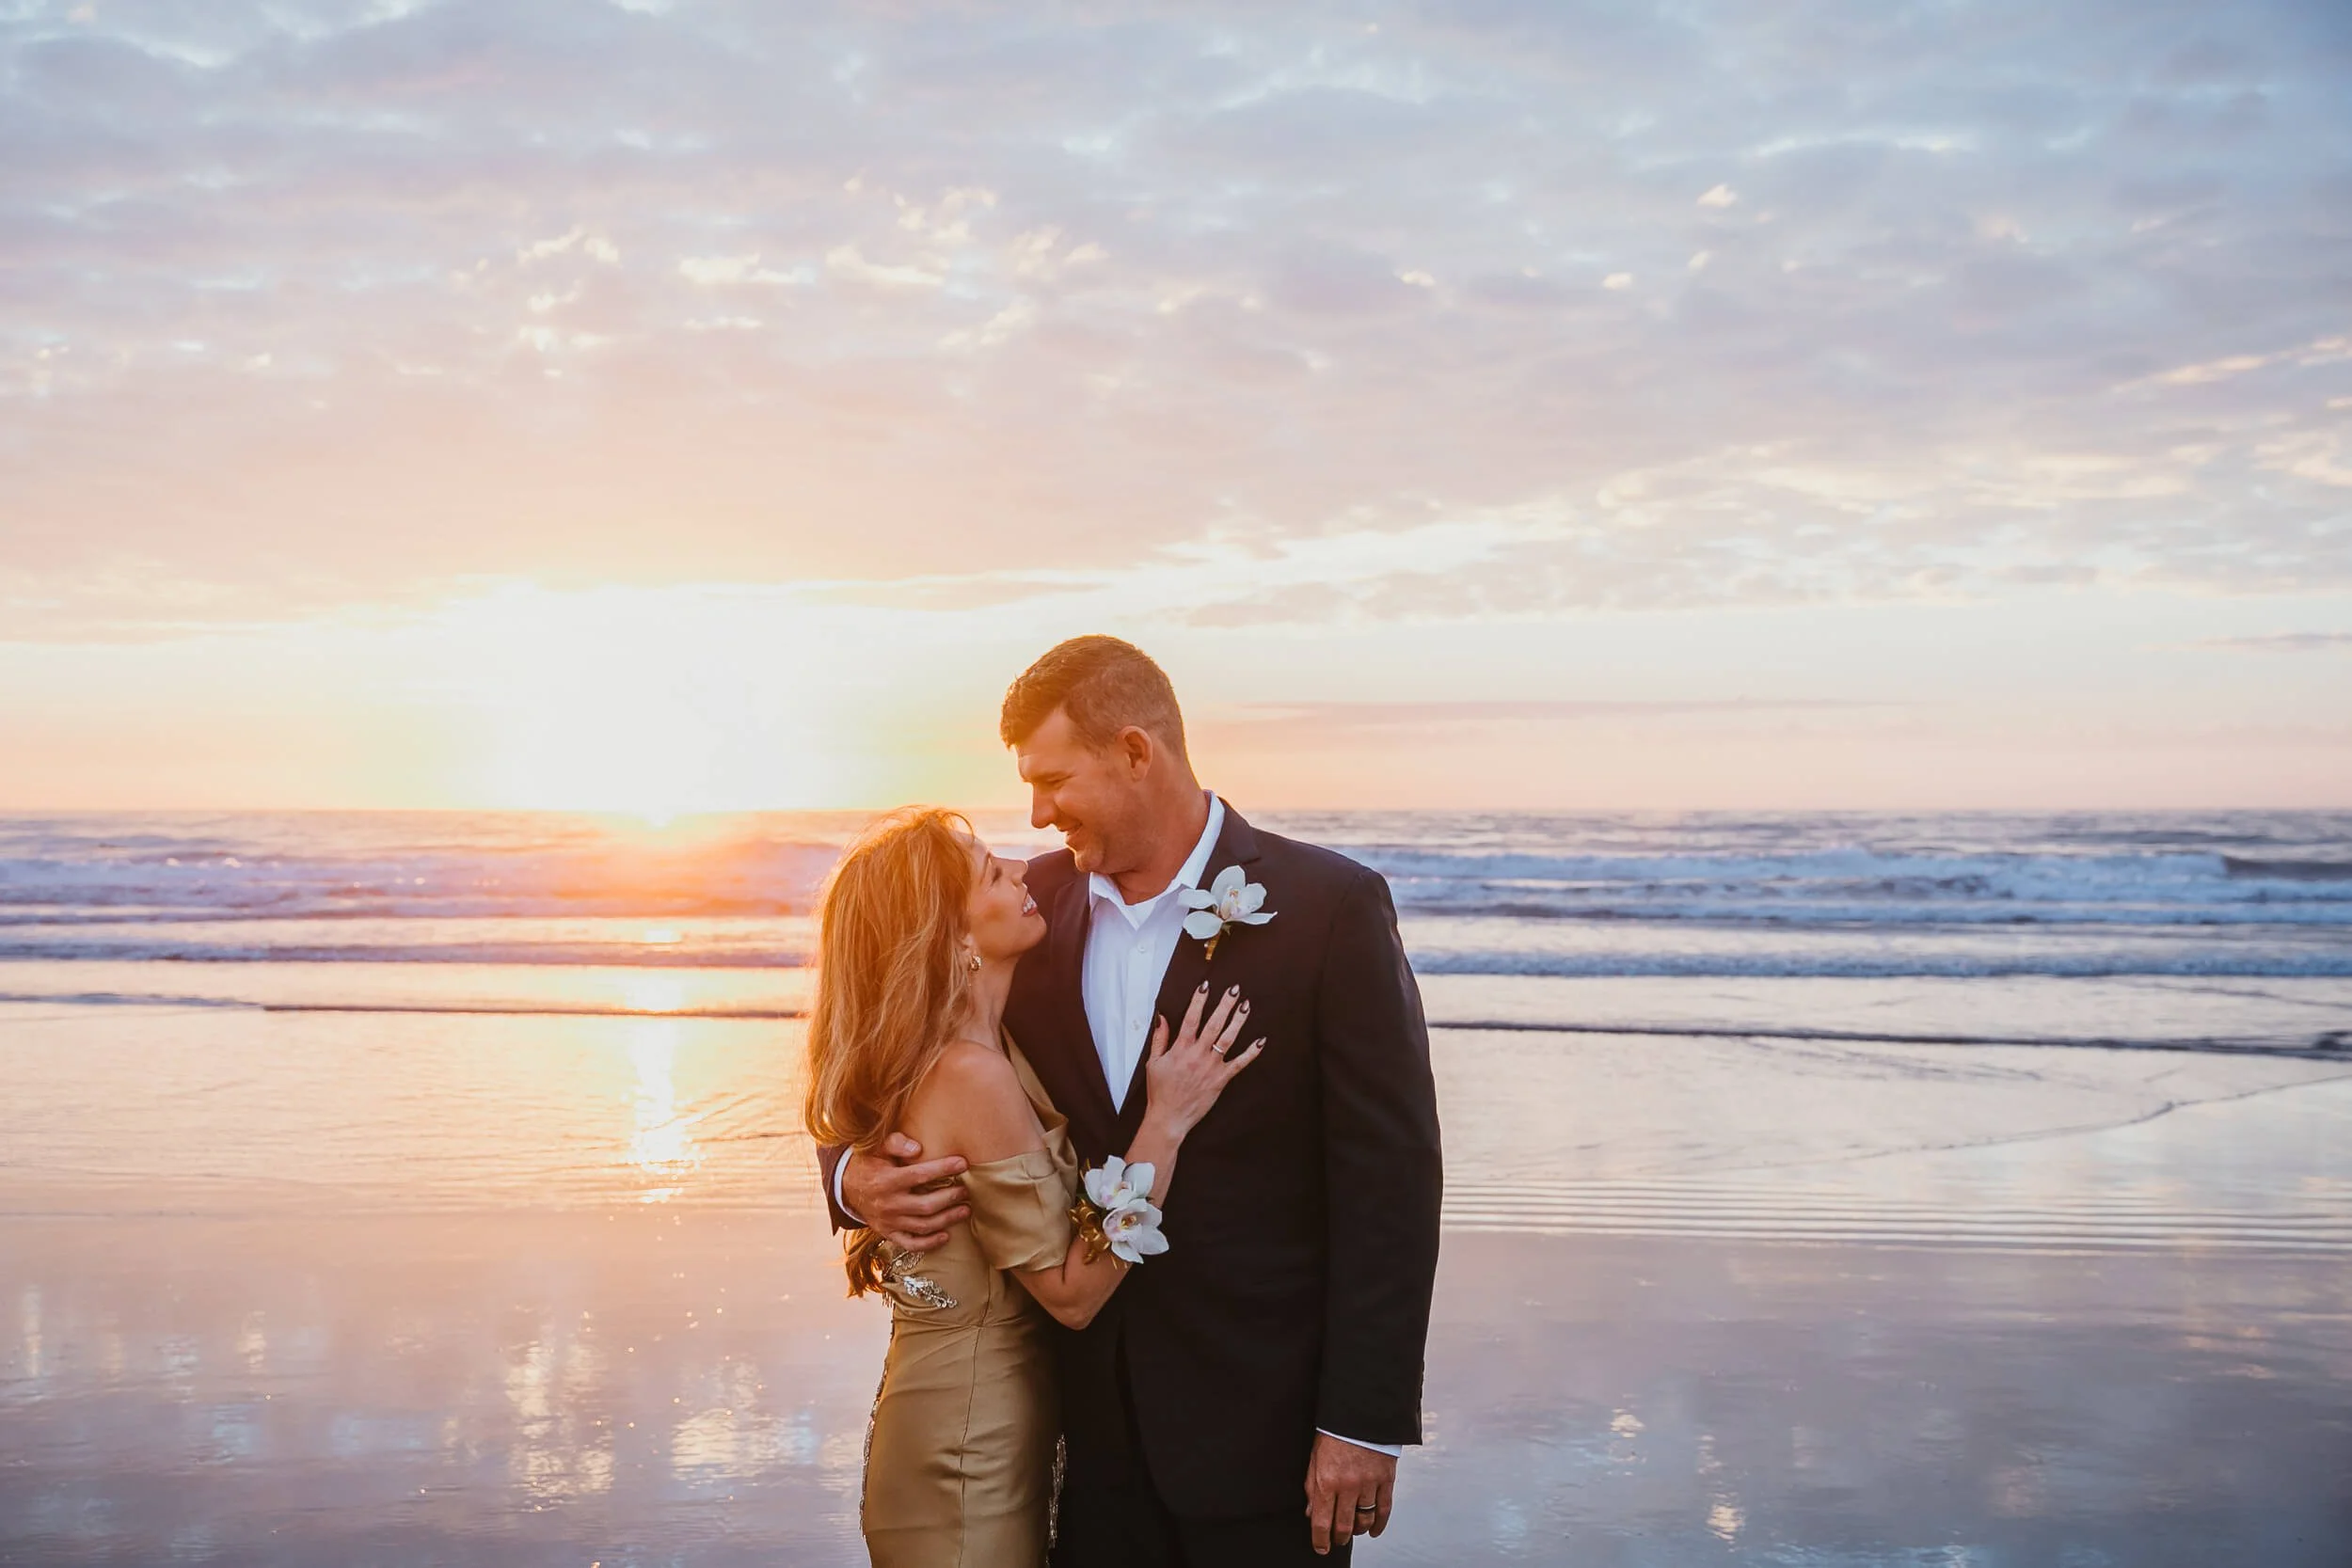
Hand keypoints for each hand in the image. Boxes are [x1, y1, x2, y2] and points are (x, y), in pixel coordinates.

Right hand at [840, 1132, 968, 1253]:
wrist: (845, 1186)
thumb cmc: (868, 1162)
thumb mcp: (876, 1147)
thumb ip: (896, 1143)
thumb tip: (917, 1147)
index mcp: (886, 1181)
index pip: (919, 1175)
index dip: (942, 1168)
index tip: (963, 1163)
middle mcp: (888, 1204)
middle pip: (925, 1205)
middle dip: (950, 1198)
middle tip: (966, 1191)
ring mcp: (888, 1221)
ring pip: (922, 1226)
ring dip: (947, 1220)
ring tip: (965, 1210)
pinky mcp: (888, 1233)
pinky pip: (910, 1244)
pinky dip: (929, 1244)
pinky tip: (945, 1236)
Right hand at [1142, 982, 1263, 1139]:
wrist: (1169, 1118)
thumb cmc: (1160, 1091)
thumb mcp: (1153, 1062)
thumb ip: (1159, 1038)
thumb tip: (1162, 1017)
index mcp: (1181, 1049)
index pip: (1191, 1018)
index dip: (1199, 1000)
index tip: (1206, 986)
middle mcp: (1198, 1055)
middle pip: (1214, 1024)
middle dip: (1225, 1005)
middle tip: (1234, 990)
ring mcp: (1211, 1067)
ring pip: (1228, 1039)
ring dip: (1238, 1021)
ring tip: (1246, 1006)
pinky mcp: (1221, 1079)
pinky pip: (1239, 1064)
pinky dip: (1251, 1053)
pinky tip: (1261, 1041)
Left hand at [1305, 1433, 1395, 1554]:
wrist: (1360, 1412)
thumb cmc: (1334, 1434)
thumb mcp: (1314, 1458)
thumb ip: (1311, 1488)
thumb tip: (1311, 1513)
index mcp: (1326, 1480)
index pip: (1322, 1521)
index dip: (1320, 1540)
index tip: (1320, 1548)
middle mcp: (1347, 1485)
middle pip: (1344, 1525)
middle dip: (1338, 1538)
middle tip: (1336, 1541)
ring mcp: (1368, 1483)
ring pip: (1364, 1520)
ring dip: (1357, 1531)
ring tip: (1353, 1531)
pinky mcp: (1386, 1479)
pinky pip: (1384, 1509)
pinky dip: (1379, 1524)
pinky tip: (1373, 1531)